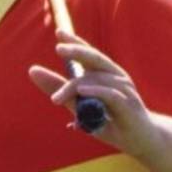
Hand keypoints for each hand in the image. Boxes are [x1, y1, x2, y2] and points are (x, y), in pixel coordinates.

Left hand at [28, 29, 158, 157]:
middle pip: (95, 58)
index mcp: (104, 74)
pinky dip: (96, 91)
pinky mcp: (128, 104)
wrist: (139, 140)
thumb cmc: (108, 120)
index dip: (76, 41)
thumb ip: (59, 88)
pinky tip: (82, 91)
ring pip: (96, 80)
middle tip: (58, 48)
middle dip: (77, 50)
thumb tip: (33, 70)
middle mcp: (115, 76)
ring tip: (55, 99)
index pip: (89, 53)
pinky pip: (110, 94)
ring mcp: (124, 89)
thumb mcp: (78, 104)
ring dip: (74, 88)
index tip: (59, 32)